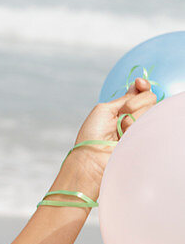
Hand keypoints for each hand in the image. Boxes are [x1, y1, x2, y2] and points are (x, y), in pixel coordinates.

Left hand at [66, 76, 158, 194]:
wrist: (93, 158)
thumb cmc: (92, 135)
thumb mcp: (105, 109)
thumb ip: (124, 99)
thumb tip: (137, 85)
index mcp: (122, 109)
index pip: (141, 92)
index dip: (143, 86)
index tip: (140, 84)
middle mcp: (134, 117)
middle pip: (149, 98)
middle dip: (134, 104)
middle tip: (121, 117)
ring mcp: (141, 128)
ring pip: (150, 109)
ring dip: (133, 116)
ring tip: (120, 130)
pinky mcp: (146, 138)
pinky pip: (150, 123)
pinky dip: (135, 126)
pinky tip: (126, 136)